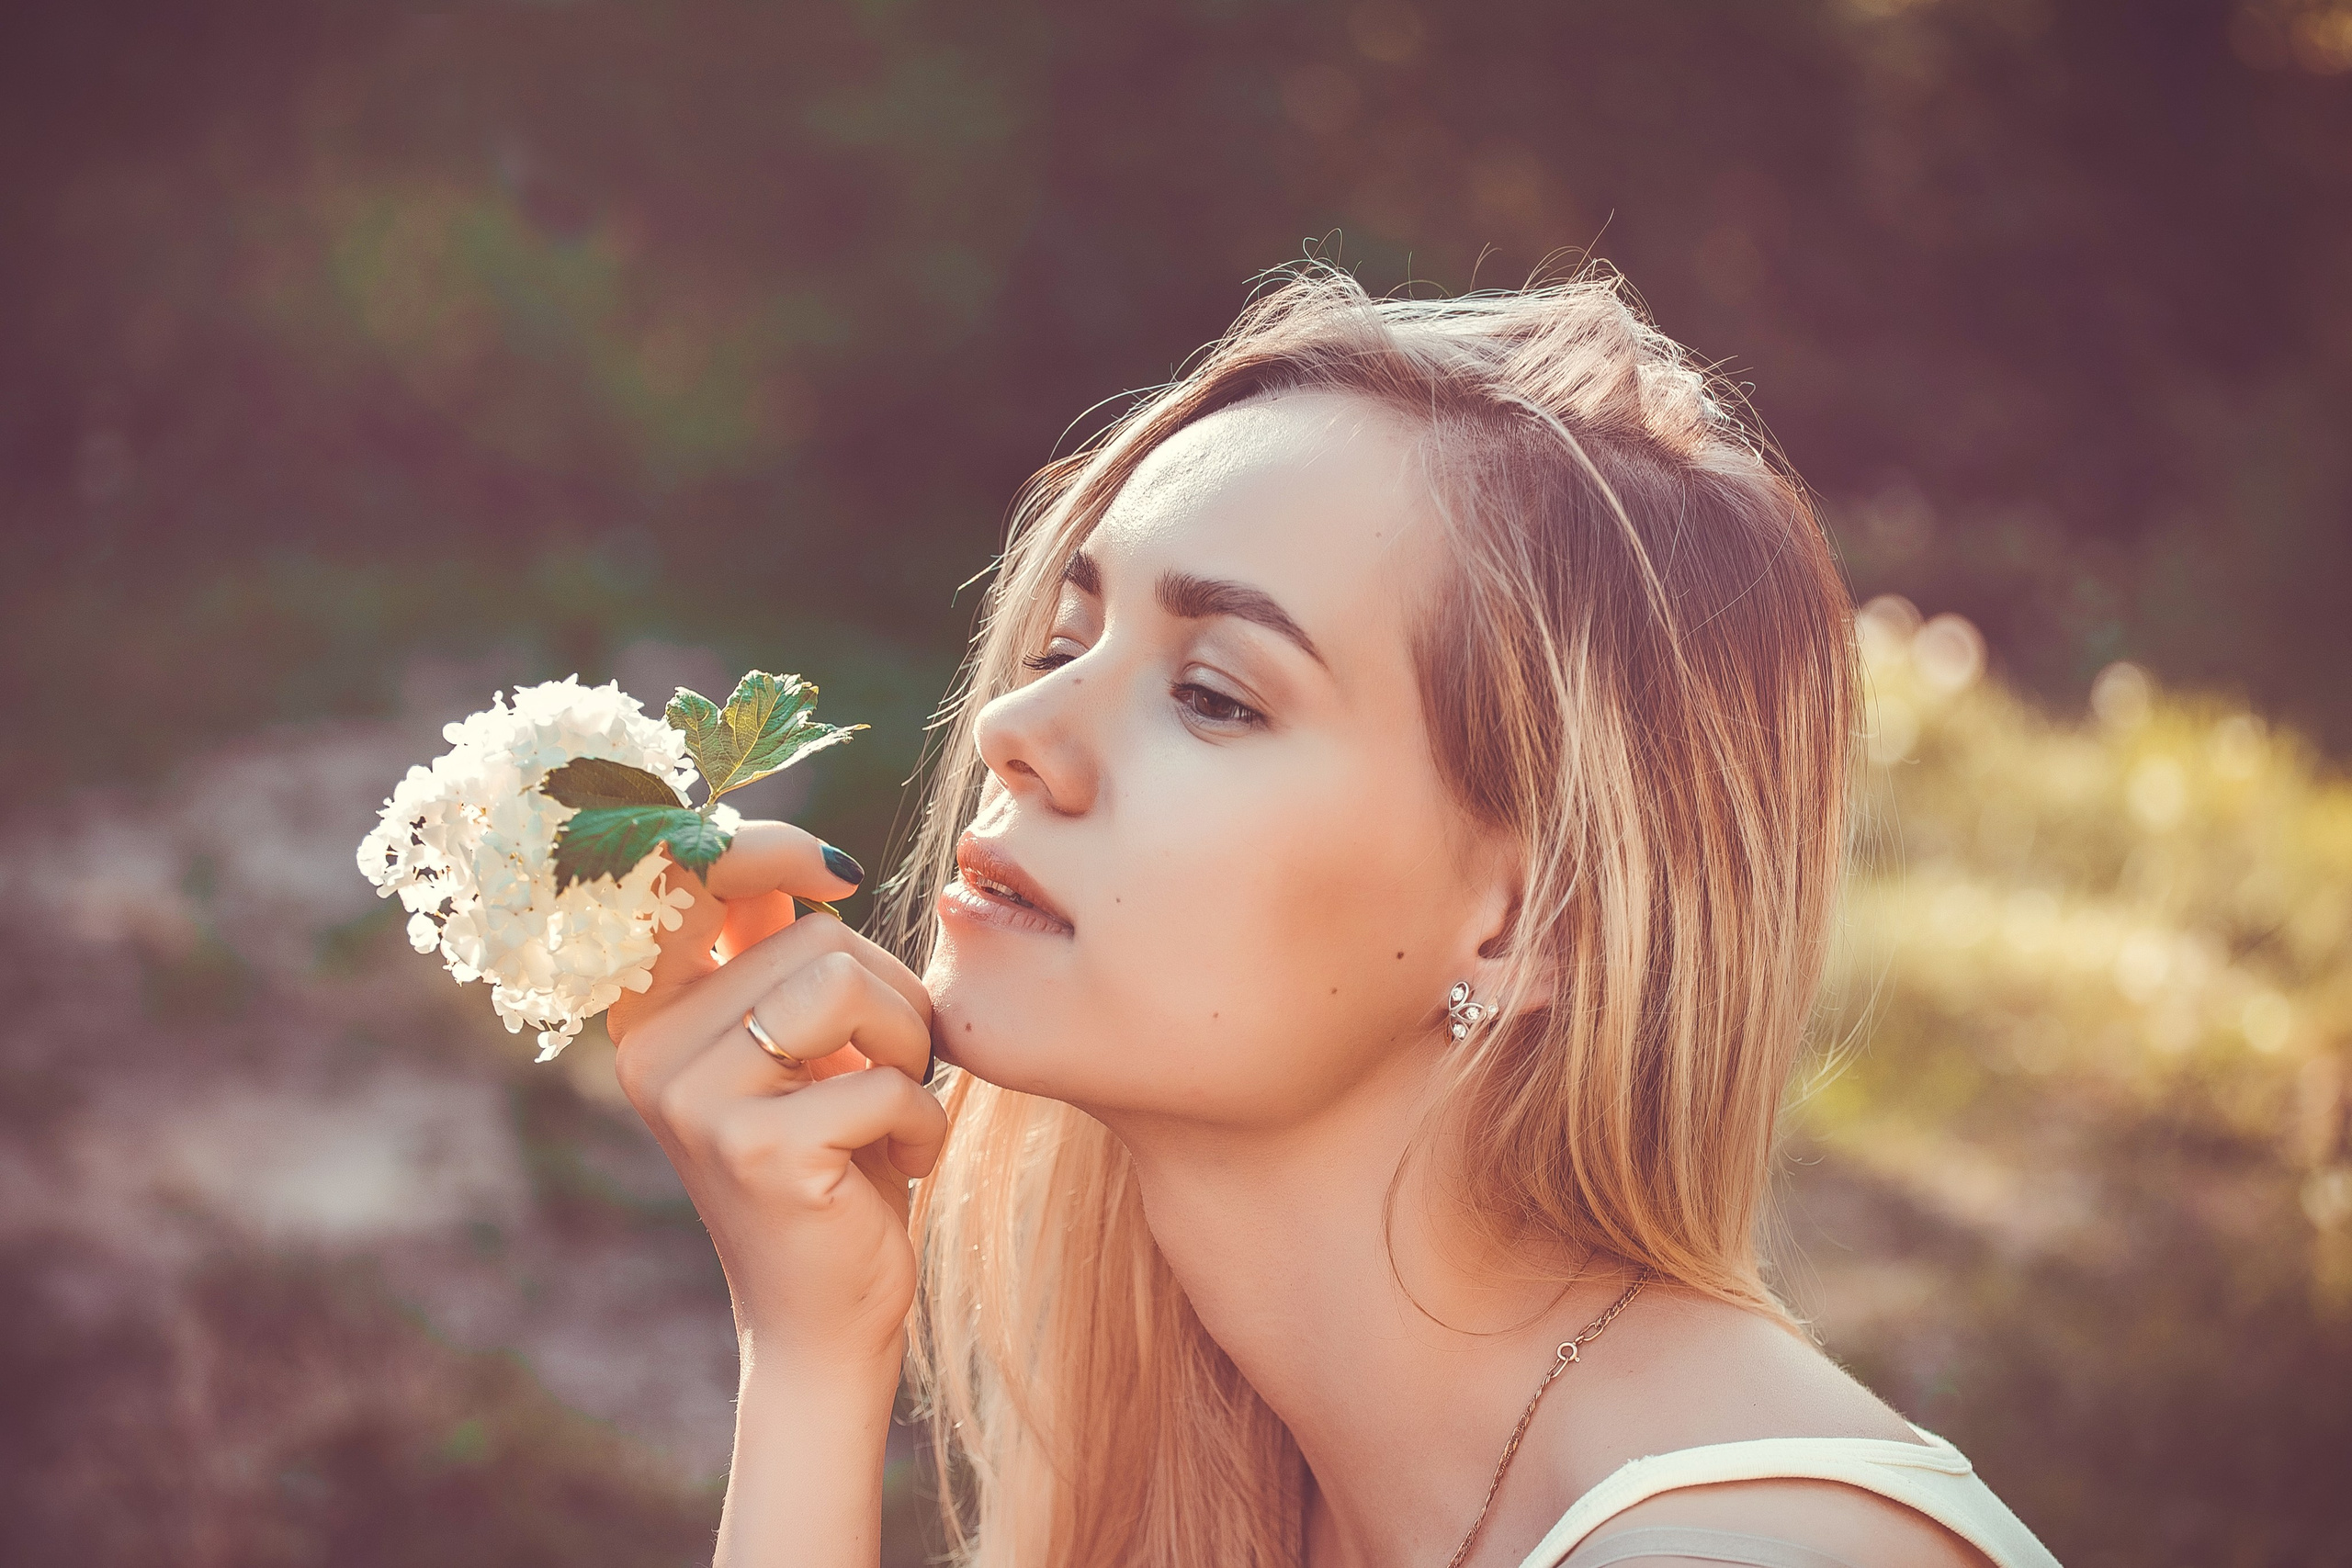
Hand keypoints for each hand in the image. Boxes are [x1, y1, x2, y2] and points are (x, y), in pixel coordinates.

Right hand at [607, 820, 944, 1364]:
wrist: (824, 1318)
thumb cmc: (832, 1167)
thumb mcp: (800, 1052)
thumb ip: (782, 961)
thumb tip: (812, 857)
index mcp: (650, 1016)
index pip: (684, 881)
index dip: (765, 850)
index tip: (838, 869)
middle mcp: (652, 1052)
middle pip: (814, 936)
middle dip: (891, 993)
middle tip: (895, 1067)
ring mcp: (696, 1101)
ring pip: (847, 984)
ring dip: (909, 1044)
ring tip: (899, 1103)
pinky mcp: (757, 1149)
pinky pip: (883, 1078)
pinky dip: (925, 1118)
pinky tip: (906, 1162)